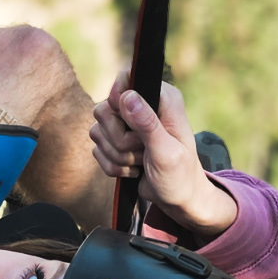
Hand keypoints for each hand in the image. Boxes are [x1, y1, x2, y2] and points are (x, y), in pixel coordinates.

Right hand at [90, 69, 237, 236]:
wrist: (179, 200)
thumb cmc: (181, 176)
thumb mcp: (167, 152)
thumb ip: (148, 124)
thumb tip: (127, 97)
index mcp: (162, 98)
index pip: (126, 78)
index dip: (119, 100)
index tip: (128, 124)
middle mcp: (142, 105)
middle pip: (104, 110)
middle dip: (120, 140)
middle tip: (143, 151)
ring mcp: (126, 123)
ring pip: (97, 131)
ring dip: (118, 156)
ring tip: (142, 162)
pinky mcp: (115, 140)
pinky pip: (97, 149)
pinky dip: (112, 165)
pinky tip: (134, 170)